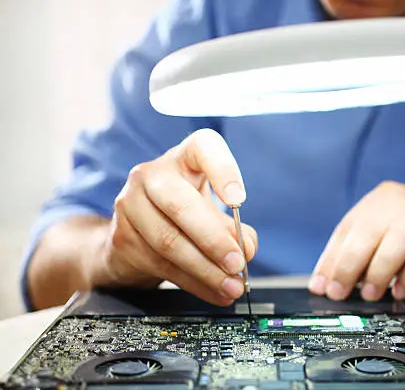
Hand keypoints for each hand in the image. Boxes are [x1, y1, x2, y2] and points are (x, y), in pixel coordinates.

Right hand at [86, 129, 256, 305]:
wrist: (132, 233)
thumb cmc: (181, 212)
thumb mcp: (211, 211)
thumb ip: (233, 228)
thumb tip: (246, 248)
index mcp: (183, 157)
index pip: (202, 148)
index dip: (223, 170)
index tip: (239, 199)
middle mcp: (151, 175)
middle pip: (181, 205)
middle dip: (214, 240)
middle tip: (238, 262)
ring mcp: (130, 205)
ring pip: (170, 242)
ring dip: (206, 270)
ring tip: (231, 286)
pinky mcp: (122, 238)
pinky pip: (162, 265)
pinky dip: (194, 283)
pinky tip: (214, 292)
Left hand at [308, 181, 404, 300]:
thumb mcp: (391, 233)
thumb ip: (364, 252)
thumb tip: (330, 281)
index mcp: (384, 197)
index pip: (348, 227)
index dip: (331, 258)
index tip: (320, 285)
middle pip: (369, 231)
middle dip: (348, 266)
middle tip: (339, 292)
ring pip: (398, 240)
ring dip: (379, 271)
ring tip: (370, 294)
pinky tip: (402, 291)